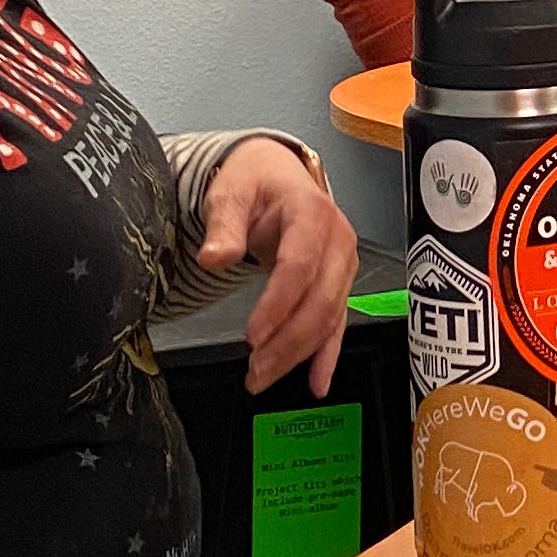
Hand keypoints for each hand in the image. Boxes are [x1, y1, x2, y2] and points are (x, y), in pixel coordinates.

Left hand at [198, 137, 356, 398]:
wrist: (276, 173)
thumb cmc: (254, 182)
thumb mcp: (230, 191)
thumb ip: (223, 225)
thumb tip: (213, 258)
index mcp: (312, 213)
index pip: (299, 266)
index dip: (278, 305)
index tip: (252, 336)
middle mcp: (338, 241)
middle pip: (319, 301)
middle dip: (287, 342)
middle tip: (253, 371)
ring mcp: (343, 265)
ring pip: (328, 318)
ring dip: (298, 354)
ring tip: (261, 377)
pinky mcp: (339, 283)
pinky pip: (337, 323)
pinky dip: (327, 355)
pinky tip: (317, 384)